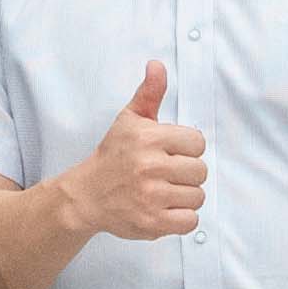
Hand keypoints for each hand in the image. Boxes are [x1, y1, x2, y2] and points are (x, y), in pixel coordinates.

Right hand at [55, 60, 208, 243]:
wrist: (86, 195)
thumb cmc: (112, 156)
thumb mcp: (129, 120)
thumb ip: (149, 93)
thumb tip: (157, 65)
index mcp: (148, 138)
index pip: (197, 142)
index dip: (186, 148)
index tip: (169, 152)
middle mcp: (150, 166)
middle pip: (200, 171)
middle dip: (186, 173)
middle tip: (165, 174)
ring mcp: (151, 196)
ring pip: (197, 196)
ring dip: (184, 196)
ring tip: (163, 191)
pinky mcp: (152, 222)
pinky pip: (189, 220)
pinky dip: (181, 217)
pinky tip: (165, 208)